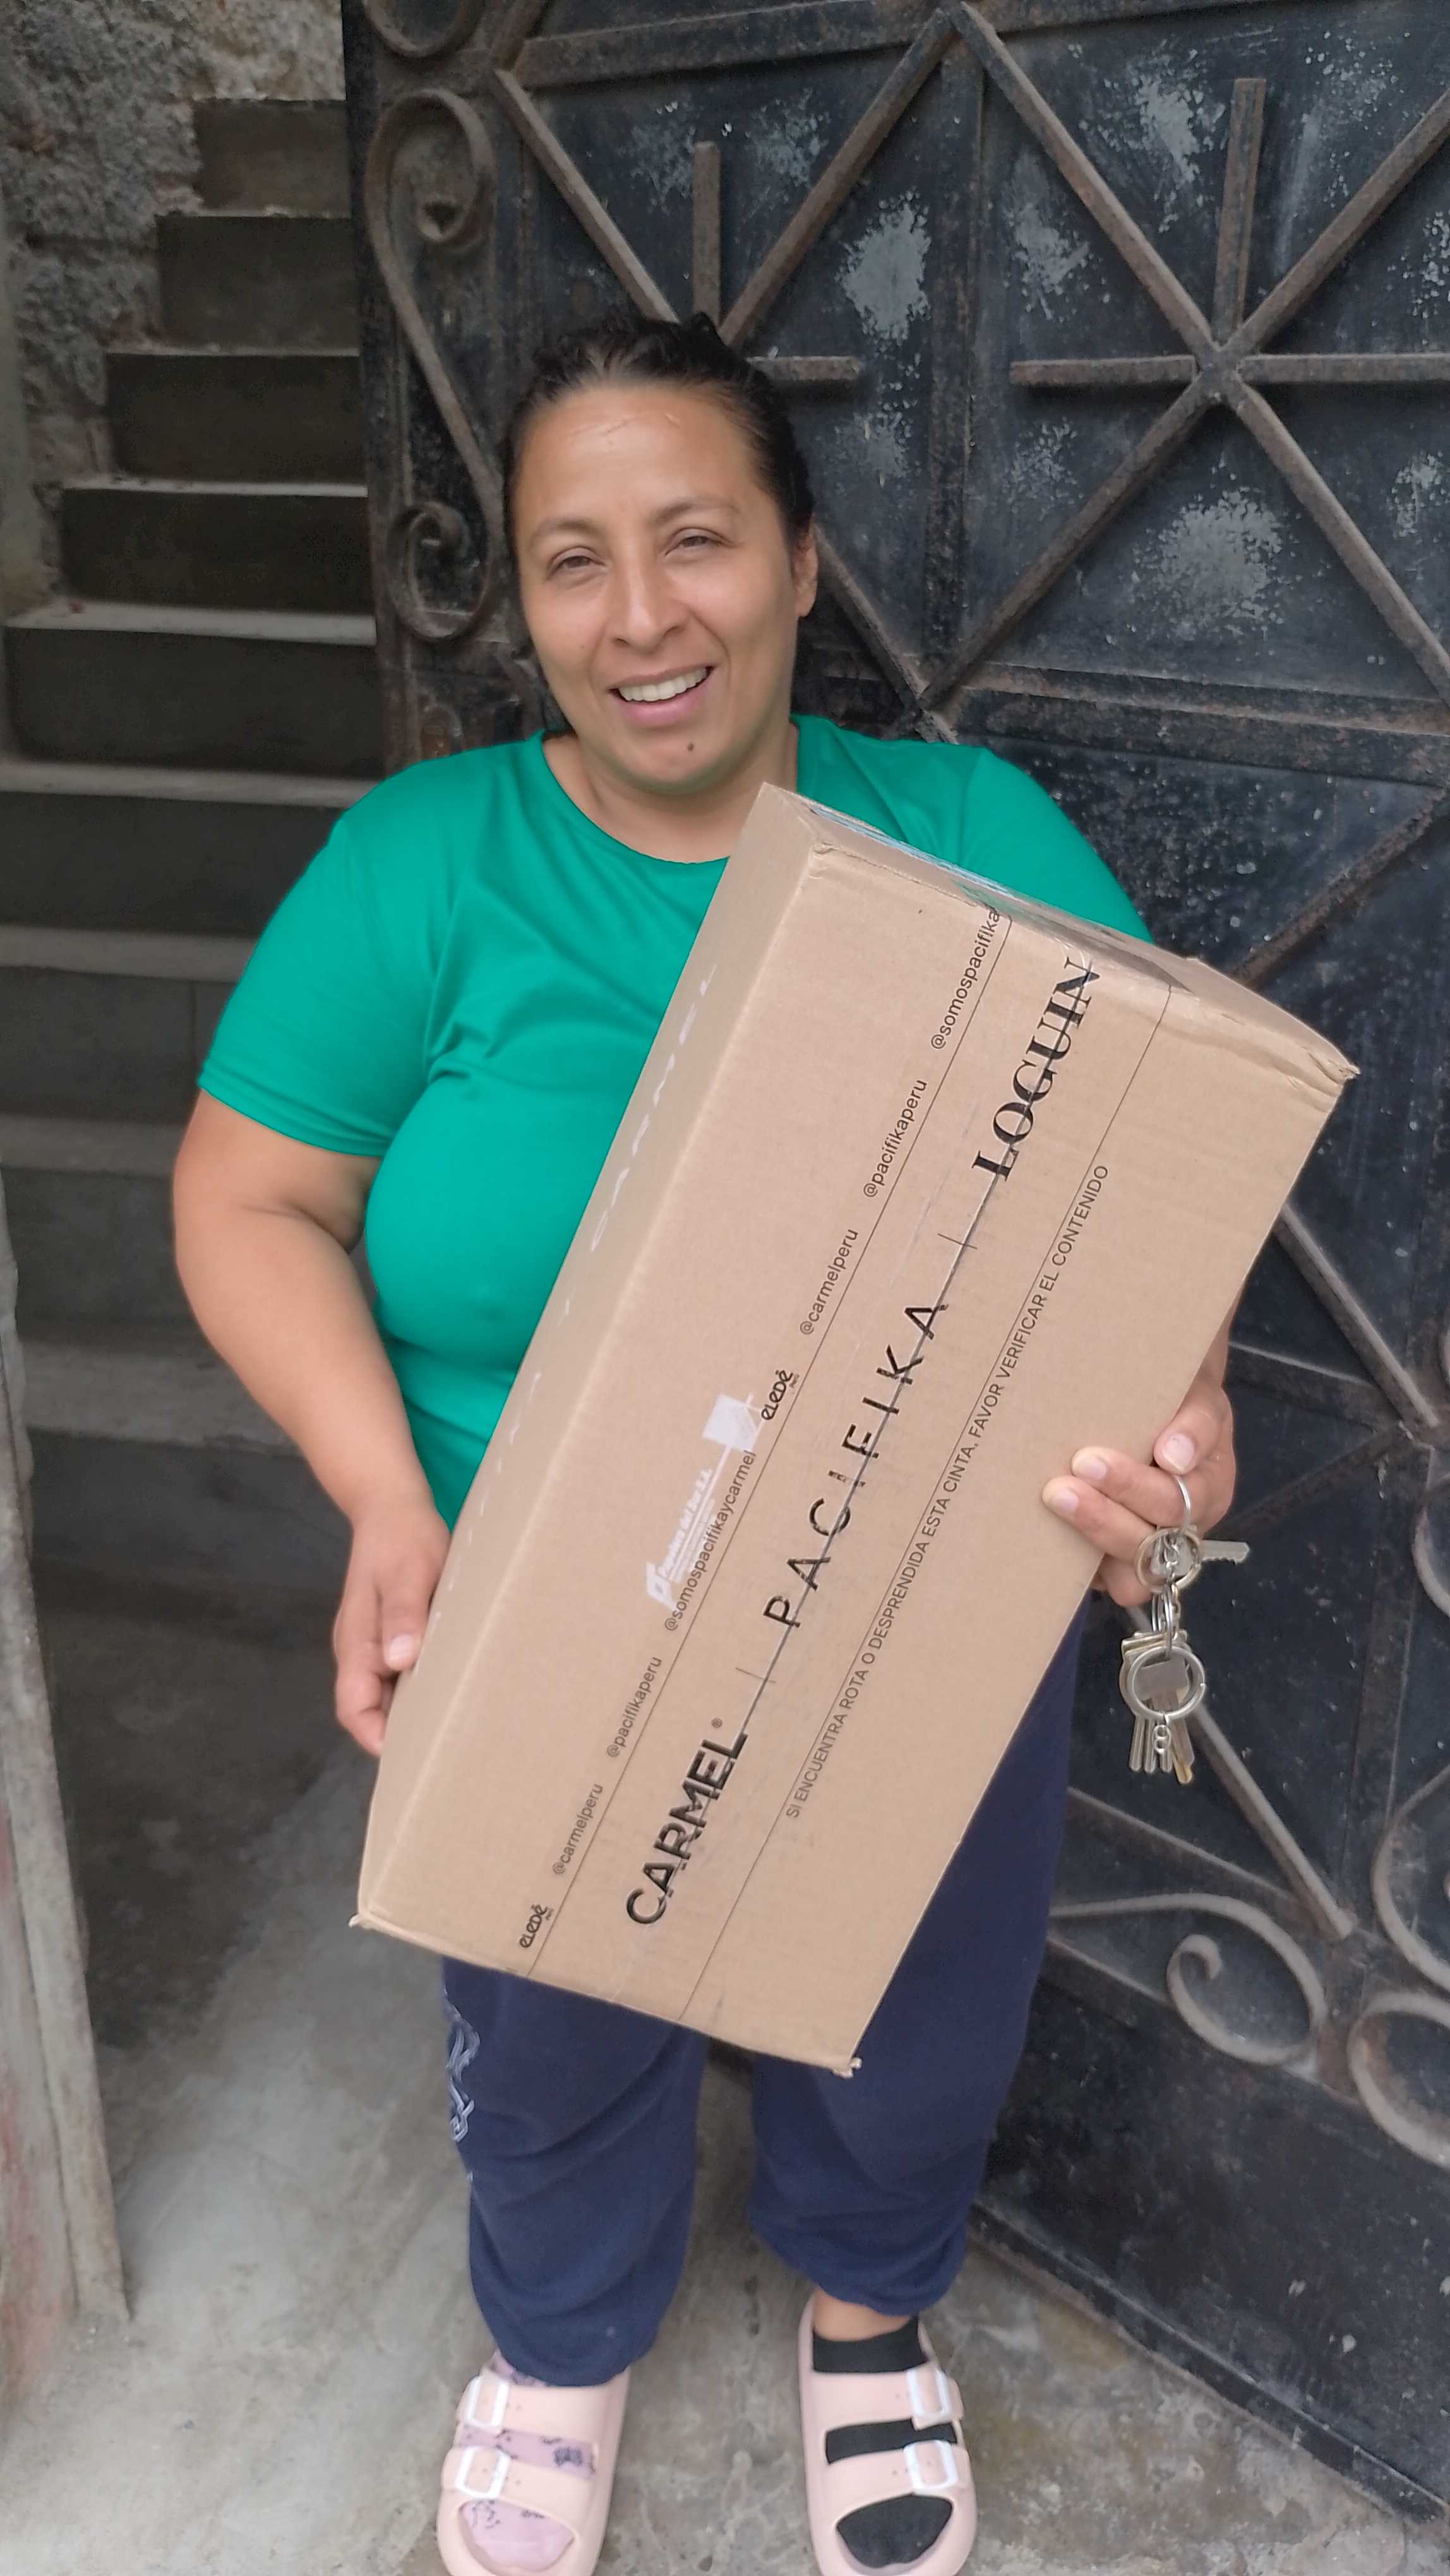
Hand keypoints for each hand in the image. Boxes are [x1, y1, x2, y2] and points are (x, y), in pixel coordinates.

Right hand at [332, 1490, 449, 1755]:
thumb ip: (403, 1613)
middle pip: (370, 1707)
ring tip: (454, 1721)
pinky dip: (420, 1684)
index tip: (416, 1750)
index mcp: (357, 1642)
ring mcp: (373, 1643)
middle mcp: (360, 1650)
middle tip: (446, 1742)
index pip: (354, 1706)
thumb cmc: (403, 1538)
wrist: (392, 1507)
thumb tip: (398, 1660)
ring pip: (386, 1692)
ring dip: (413, 1708)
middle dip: (400, 1731)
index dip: (377, 1735)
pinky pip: (399, 1671)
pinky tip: (451, 1684)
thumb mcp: (410, 1572)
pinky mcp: (391, 1633)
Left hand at [1042, 1345, 1235, 1608]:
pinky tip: (1049, 1530)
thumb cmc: (1179, 1402)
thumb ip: (1195, 1420)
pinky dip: (1078, 1565)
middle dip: (1105, 1513)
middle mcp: (1187, 1528)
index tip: (1090, 1461)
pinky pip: (1105, 1582)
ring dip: (1093, 1536)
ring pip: (1133, 1576)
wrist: (1157, 1408)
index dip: (1135, 1488)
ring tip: (1056, 1498)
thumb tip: (1176, 1456)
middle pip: (1153, 1540)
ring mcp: (1156, 1553)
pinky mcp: (1120, 1568)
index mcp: (1211, 1487)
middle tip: (1062, 1481)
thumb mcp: (1197, 1397)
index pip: (1182, 1501)